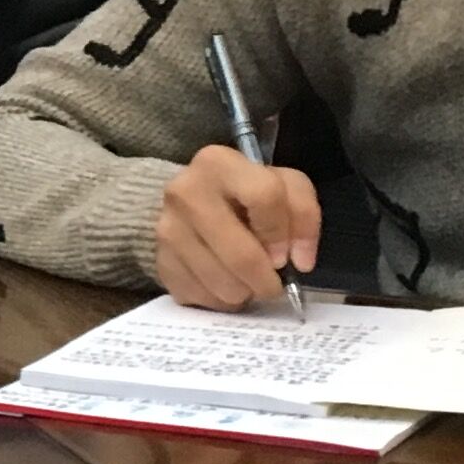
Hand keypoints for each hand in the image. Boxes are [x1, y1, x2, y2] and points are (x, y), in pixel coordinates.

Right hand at [153, 145, 320, 309]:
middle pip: (241, 255)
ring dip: (244, 292)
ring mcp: (167, 229)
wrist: (191, 203)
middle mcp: (185, 192)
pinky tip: (224, 284)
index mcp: (218, 163)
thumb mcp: (284, 185)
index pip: (264, 197)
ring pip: (222, 284)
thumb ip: (303, 213)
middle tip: (272, 284)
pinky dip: (220, 300)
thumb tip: (300, 261)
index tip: (285, 254)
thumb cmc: (246, 193)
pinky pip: (200, 298)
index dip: (282, 232)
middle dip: (265, 280)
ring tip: (247, 281)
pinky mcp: (160, 262)